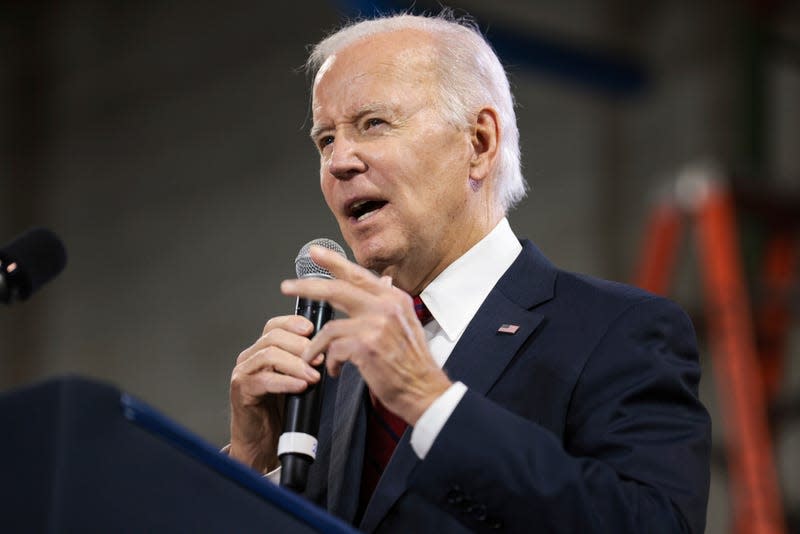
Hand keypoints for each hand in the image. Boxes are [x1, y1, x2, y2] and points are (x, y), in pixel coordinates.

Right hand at [228, 315, 322, 471]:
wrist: (263, 440)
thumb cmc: (281, 409)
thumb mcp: (296, 379)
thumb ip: (305, 363)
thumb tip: (328, 350)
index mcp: (262, 350)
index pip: (275, 326)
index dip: (293, 324)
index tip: (313, 330)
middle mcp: (250, 357)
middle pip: (273, 337)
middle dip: (300, 345)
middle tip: (320, 358)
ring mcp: (243, 372)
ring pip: (268, 355)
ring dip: (295, 364)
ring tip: (314, 376)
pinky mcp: (241, 390)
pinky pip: (263, 380)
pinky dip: (285, 381)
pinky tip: (300, 386)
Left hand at [280, 245, 451, 425]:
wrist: (425, 390)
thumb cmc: (412, 363)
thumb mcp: (406, 323)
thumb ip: (388, 303)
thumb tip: (383, 280)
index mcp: (394, 299)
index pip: (358, 274)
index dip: (333, 262)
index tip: (314, 252)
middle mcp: (386, 307)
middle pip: (337, 289)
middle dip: (307, 287)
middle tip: (287, 286)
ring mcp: (376, 325)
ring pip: (330, 327)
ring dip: (317, 345)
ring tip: (313, 356)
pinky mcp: (367, 347)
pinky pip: (333, 349)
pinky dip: (330, 361)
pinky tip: (334, 369)